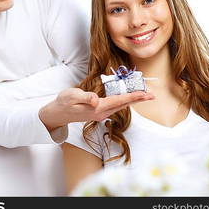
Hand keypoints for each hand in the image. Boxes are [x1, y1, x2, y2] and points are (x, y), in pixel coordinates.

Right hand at [39, 88, 153, 130]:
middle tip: (152, 94)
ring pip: (121, 105)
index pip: (120, 101)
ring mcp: (101, 114)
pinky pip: (115, 105)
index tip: (146, 94)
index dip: (134, 96)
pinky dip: (124, 100)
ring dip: (132, 100)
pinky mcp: (98, 112)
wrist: (56, 114)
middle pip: (124, 104)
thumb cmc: (63, 103)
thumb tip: (96, 99)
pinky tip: (128, 97)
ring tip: (144, 94)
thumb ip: (84, 97)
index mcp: (97, 108)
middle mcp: (102, 112)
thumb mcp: (71, 96)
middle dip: (138, 99)